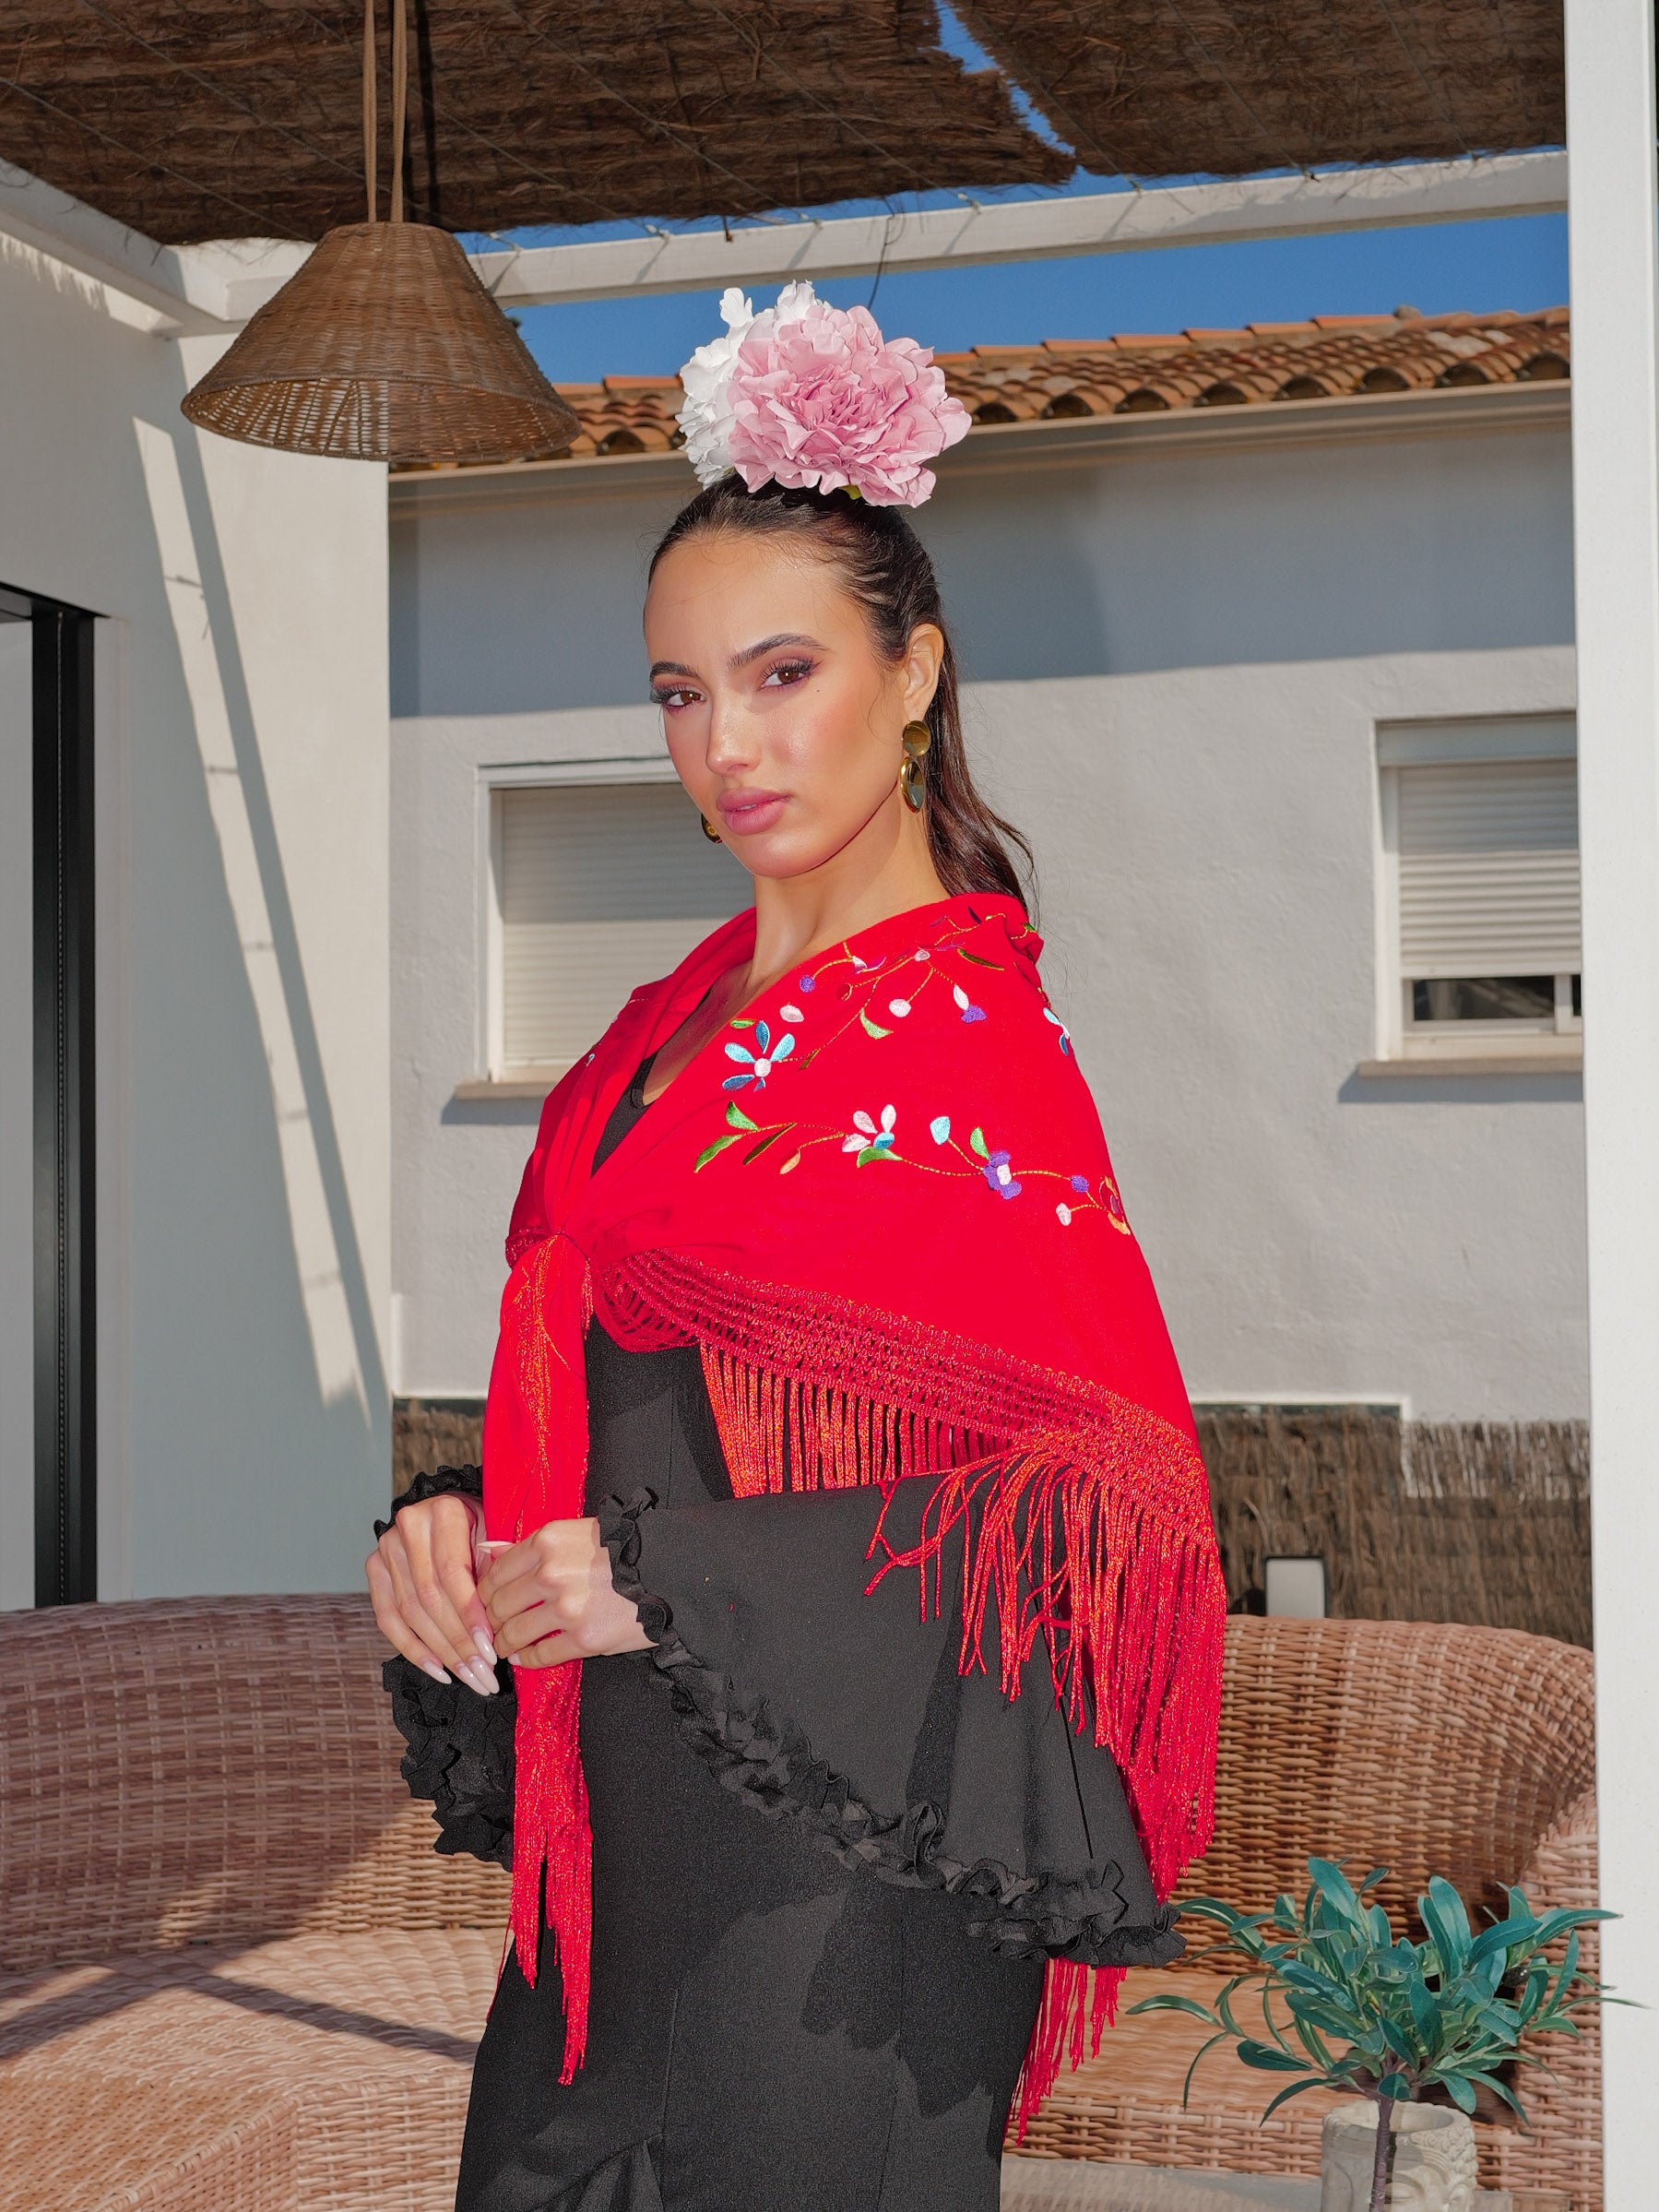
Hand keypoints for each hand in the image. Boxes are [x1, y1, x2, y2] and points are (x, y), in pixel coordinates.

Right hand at [365, 1492, 502, 1695]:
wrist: (452, 1511)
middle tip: (484, 1676)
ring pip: (410, 1613)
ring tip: (469, 1678)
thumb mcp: (498, 1536)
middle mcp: (408, 1527)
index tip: (489, 1649)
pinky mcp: (374, 1570)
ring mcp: (386, 1549)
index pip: (453, 1572)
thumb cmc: (482, 1526)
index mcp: (443, 1512)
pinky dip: (414, 1649)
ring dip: (441, 1652)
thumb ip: (497, 1572)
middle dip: (458, 1643)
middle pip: (430, 1598)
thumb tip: (499, 1623)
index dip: (470, 1615)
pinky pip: (389, 1619)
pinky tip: (439, 1671)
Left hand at [478, 1517, 650, 1668]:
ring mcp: (566, 1608)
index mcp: (547, 1541)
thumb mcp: (575, 1532)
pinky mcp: (584, 1639)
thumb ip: (530, 1546)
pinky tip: (525, 1658)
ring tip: (505, 1647)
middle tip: (492, 1628)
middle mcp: (550, 1573)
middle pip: (498, 1605)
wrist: (670, 1570)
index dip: (483, 1592)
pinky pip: (541, 1656)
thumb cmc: (624, 1548)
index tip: (485, 1602)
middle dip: (490, 1621)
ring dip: (504, 1644)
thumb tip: (487, 1550)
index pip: (495, 1572)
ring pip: (514, 1633)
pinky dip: (527, 1660)